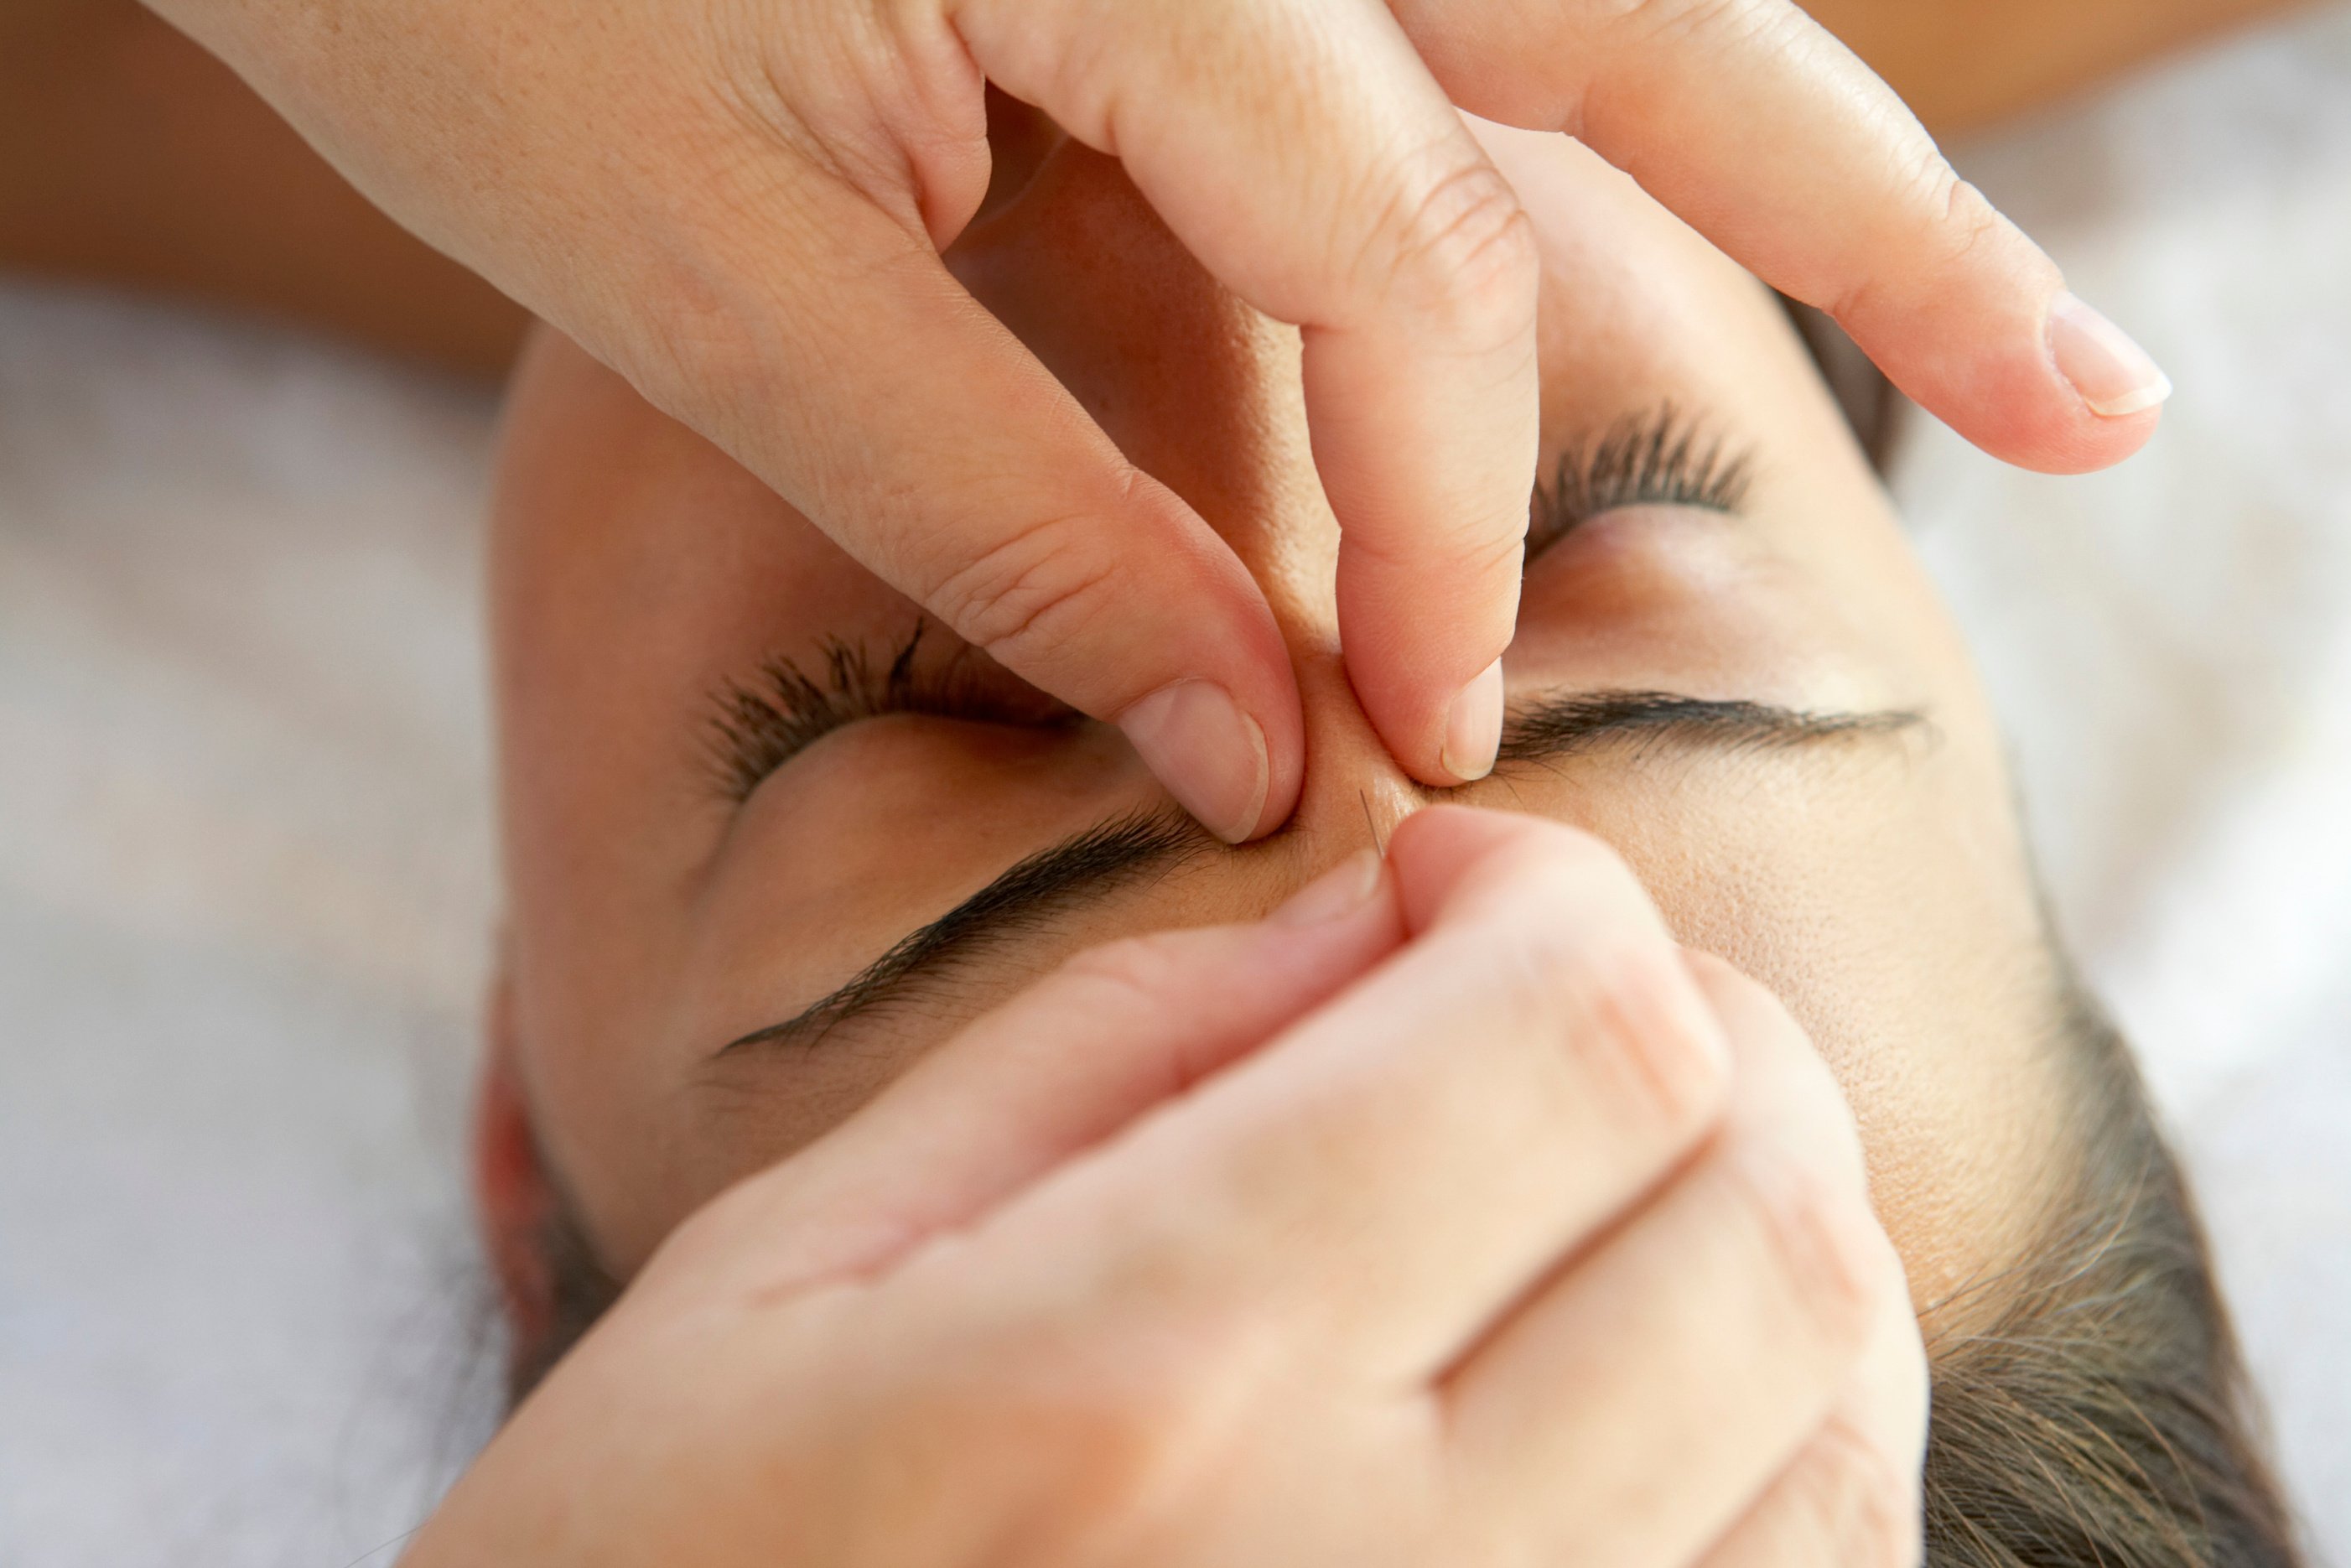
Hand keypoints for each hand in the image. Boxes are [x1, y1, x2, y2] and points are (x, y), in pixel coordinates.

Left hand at [154, 0, 2166, 842]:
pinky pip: (1435, 2)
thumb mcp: (709, 279)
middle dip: (1882, 243)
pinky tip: (1655, 214)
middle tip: (2105, 416)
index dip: (1444, 535)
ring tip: (1982, 334)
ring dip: (1782, 154)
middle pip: (1654, 41)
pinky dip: (1573, 115)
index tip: (1428, 737)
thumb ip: (1008, 509)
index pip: (1412, 271)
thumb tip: (1245, 736)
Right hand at [407, 809, 1925, 1565]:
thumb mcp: (789, 1274)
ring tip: (1606, 1183)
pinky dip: (1792, 1448)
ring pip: (1840, 1415)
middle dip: (1703, 1030)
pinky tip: (1646, 1393)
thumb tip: (1377, 923)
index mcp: (1152, 1375)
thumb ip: (1108, 1054)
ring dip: (1770, 1228)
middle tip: (1545, 1006)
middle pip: (1760, 1204)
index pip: (1570, 1027)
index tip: (1446, 887)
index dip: (1548, 893)